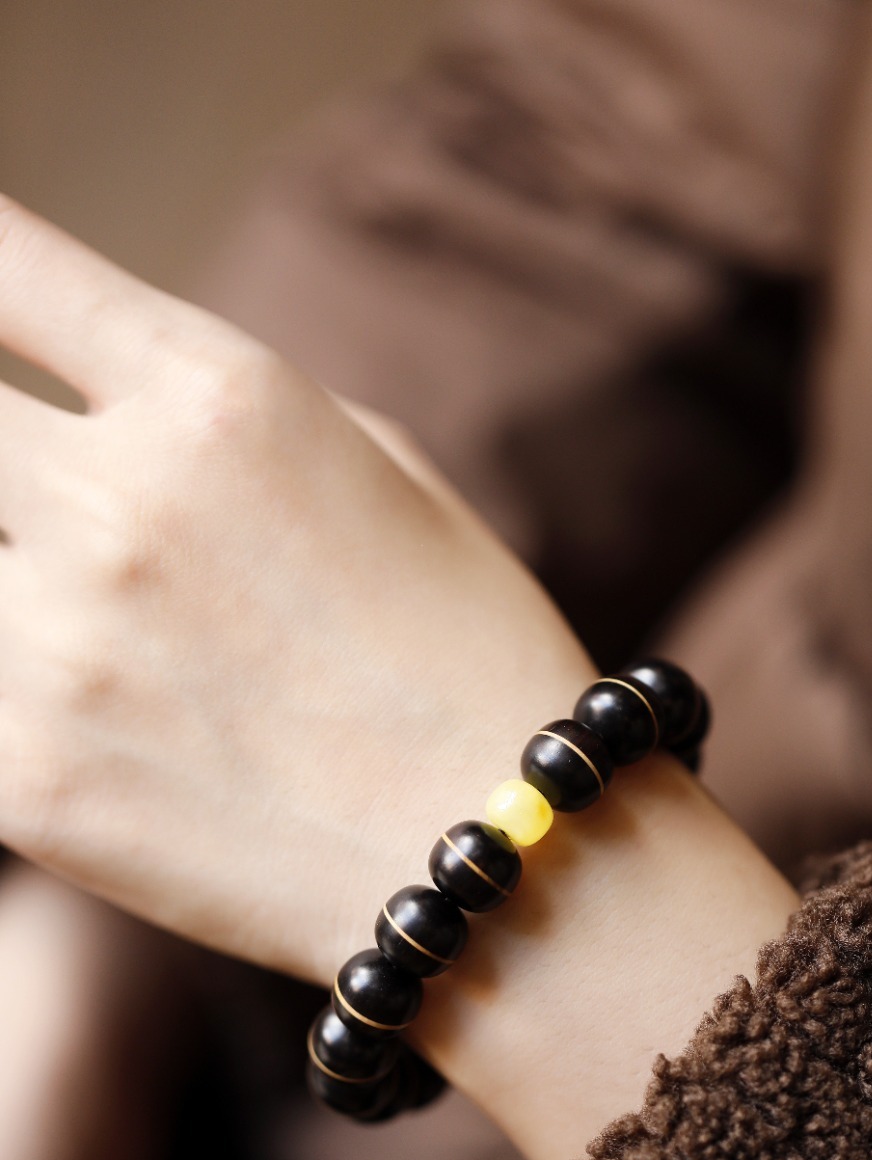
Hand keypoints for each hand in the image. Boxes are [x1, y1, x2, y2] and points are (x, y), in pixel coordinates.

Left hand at [0, 196, 593, 983]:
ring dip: (17, 588)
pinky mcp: (21, 779)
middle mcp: (118, 500)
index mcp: (216, 396)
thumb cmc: (465, 656)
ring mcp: (53, 645)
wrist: (503, 864)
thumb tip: (115, 403)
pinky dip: (19, 694)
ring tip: (119, 645)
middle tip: (58, 515)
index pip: (3, 264)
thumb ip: (225, 418)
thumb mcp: (381, 474)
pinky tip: (113, 728)